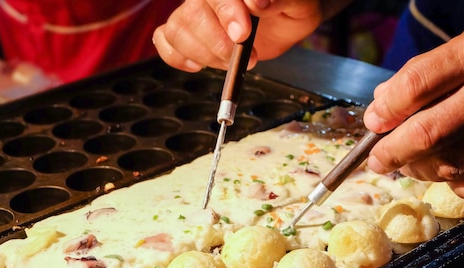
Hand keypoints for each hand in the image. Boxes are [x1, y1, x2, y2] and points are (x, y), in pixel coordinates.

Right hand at [153, 0, 344, 71]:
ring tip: (233, 62)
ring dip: (205, 55)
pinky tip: (199, 64)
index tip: (243, 34)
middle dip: (219, 43)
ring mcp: (194, 11)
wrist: (288, 19)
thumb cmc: (293, 8)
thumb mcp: (298, 4)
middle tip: (248, 57)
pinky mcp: (188, 32)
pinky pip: (164, 40)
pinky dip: (177, 57)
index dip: (226, 12)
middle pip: (193, 14)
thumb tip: (257, 2)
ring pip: (178, 30)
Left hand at [364, 17, 463, 200]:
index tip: (374, 121)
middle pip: (425, 135)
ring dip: (418, 169)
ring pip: (447, 166)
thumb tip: (380, 110)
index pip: (414, 86)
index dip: (383, 110)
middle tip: (377, 159)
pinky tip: (451, 170)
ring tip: (411, 161)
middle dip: (389, 152)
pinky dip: (454, 184)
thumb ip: (425, 74)